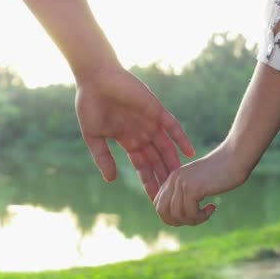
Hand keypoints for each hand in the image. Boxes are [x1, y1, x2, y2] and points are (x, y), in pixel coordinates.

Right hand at [75, 66, 194, 199]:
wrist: (95, 78)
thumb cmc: (89, 104)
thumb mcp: (93, 136)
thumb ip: (102, 157)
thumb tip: (111, 180)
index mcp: (127, 140)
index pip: (142, 167)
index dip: (148, 182)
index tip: (155, 200)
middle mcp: (141, 133)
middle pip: (157, 161)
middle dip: (164, 178)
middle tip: (175, 197)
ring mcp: (150, 122)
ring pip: (167, 147)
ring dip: (174, 163)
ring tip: (184, 180)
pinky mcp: (156, 109)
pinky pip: (172, 126)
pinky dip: (181, 138)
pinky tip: (190, 152)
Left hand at [153, 146, 247, 225]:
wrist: (235, 157)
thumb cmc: (221, 172)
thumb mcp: (197, 182)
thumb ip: (184, 194)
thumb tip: (176, 218)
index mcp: (172, 178)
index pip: (158, 205)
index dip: (171, 217)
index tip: (189, 216)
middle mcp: (173, 180)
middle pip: (162, 211)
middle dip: (178, 222)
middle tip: (196, 218)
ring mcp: (181, 183)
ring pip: (177, 215)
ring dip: (193, 220)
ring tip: (206, 213)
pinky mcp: (192, 188)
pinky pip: (191, 213)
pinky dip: (202, 216)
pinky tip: (212, 207)